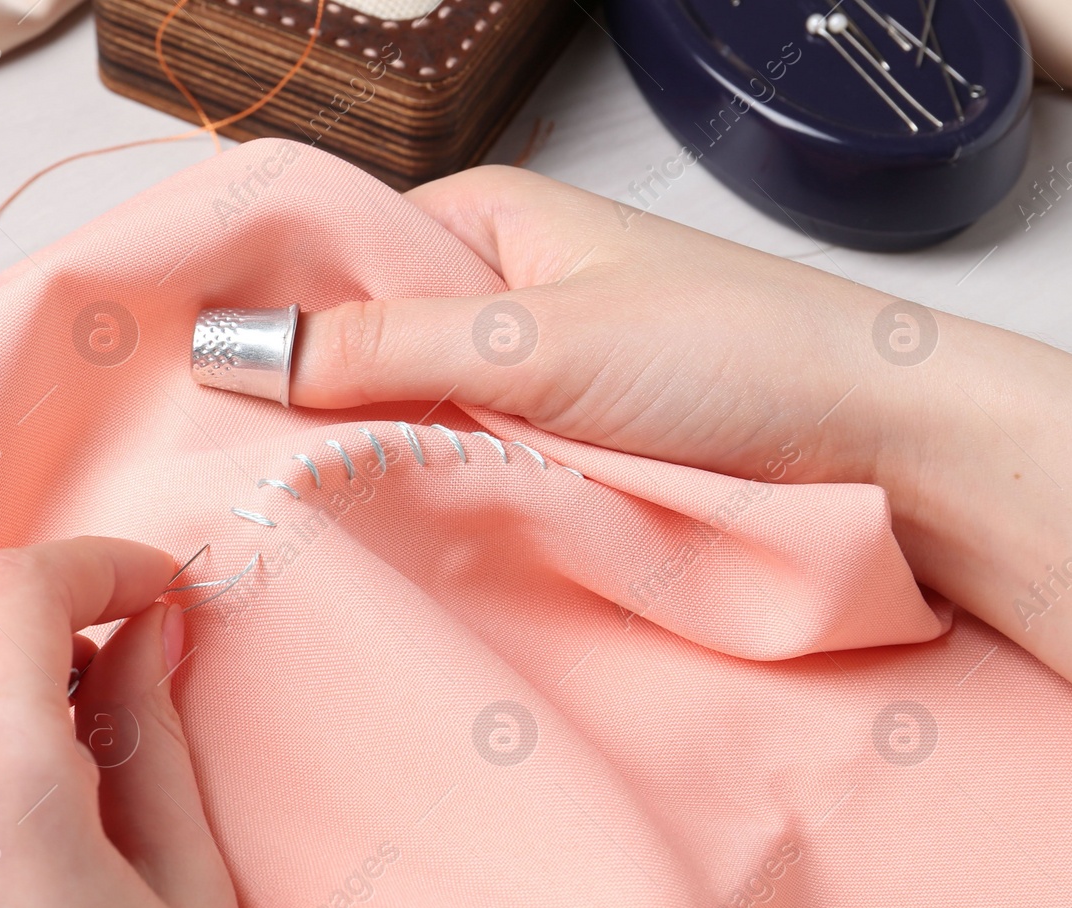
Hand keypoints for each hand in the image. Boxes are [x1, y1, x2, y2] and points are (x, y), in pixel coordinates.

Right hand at [294, 165, 1071, 702]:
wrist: (877, 442)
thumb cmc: (731, 355)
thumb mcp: (535, 344)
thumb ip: (385, 346)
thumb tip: (240, 350)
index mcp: (488, 220)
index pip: (336, 250)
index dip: (267, 310)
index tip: (195, 378)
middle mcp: (499, 290)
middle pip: (364, 338)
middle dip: (312, 395)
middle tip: (235, 462)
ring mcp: (528, 373)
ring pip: (412, 409)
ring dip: (376, 451)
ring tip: (296, 502)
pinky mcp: (557, 445)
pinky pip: (465, 461)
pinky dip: (433, 488)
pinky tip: (387, 522)